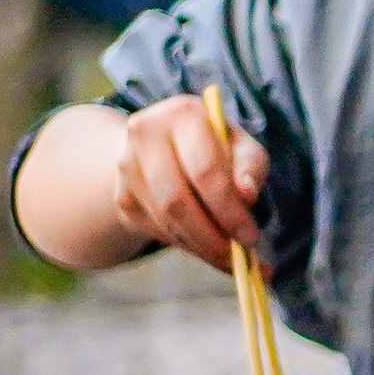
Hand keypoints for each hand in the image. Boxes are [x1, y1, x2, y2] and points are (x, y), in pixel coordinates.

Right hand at [107, 91, 265, 270]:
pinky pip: (157, 230)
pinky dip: (187, 245)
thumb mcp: (241, 147)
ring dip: (200, 247)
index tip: (251, 238)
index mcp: (182, 114)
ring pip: (164, 220)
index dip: (229, 210)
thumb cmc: (215, 146)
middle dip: (211, 237)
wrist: (164, 145)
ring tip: (229, 259)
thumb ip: (250, 167)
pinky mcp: (122, 196)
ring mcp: (126, 166)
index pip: (205, 171)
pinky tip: (207, 248)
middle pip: (177, 200)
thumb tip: (247, 194)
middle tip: (240, 260)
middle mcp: (145, 134)